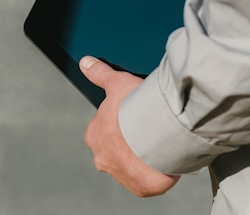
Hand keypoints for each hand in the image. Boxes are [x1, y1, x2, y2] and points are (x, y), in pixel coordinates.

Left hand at [80, 56, 179, 196]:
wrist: (156, 135)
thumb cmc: (134, 109)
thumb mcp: (116, 83)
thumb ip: (100, 73)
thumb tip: (85, 62)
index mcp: (95, 135)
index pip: (106, 129)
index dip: (122, 121)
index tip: (135, 116)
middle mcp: (103, 157)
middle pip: (117, 148)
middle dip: (130, 141)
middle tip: (148, 129)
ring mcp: (120, 174)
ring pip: (132, 164)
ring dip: (142, 156)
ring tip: (158, 142)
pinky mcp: (138, 187)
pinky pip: (147, 179)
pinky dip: (155, 171)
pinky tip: (163, 159)